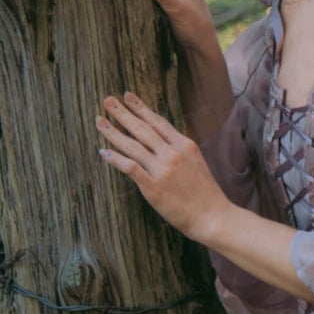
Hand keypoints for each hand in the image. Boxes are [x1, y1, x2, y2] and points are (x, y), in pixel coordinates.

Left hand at [95, 91, 230, 240]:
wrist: (213, 217)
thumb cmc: (206, 194)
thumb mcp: (197, 163)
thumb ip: (179, 151)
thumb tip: (162, 143)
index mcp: (185, 145)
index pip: (158, 122)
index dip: (141, 108)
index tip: (127, 96)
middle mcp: (173, 154)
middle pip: (142, 129)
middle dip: (123, 113)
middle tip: (107, 101)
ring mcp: (162, 170)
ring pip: (132, 146)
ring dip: (113, 132)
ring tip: (100, 122)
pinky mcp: (153, 187)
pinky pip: (130, 167)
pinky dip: (115, 158)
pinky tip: (104, 151)